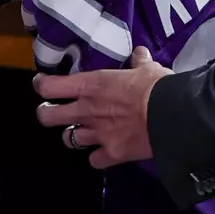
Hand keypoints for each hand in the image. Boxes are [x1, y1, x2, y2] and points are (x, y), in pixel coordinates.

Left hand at [36, 46, 170, 169]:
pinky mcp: (110, 154)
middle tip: (52, 111)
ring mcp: (97, 134)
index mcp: (92, 85)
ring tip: (81, 132)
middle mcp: (87, 110)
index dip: (42, 85)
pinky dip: (97, 157)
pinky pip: (94, 160)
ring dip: (73, 135)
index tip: (42, 84)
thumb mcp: (148, 68)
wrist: (172, 115)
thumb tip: (139, 53)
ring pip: (68, 139)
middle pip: (48, 116)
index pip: (51, 86)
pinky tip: (104, 152)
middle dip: (46, 113)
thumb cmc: (156, 86)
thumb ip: (139, 61)